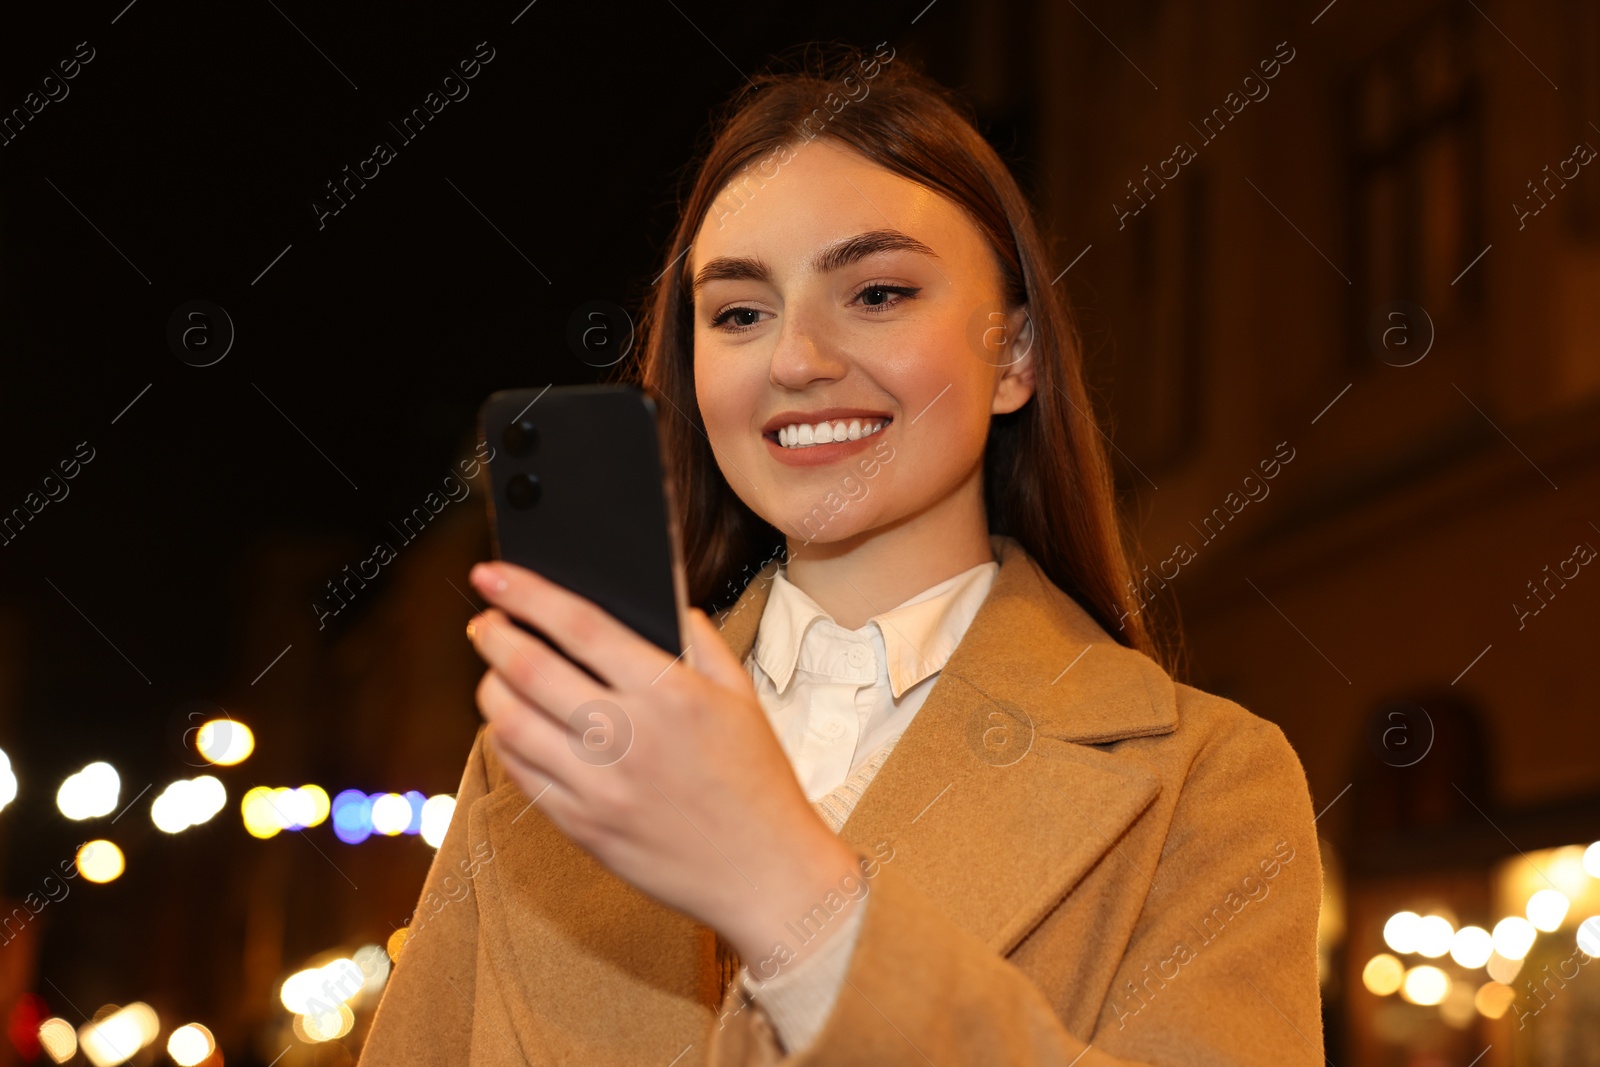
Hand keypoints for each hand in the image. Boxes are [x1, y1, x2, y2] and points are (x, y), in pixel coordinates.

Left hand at [465, 561, 863, 966]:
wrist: (766, 874)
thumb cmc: (757, 783)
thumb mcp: (742, 698)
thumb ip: (700, 641)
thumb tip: (661, 600)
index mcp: (670, 693)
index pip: (579, 625)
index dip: (526, 593)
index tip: (494, 574)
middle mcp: (630, 736)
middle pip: (530, 670)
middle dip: (494, 636)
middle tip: (485, 621)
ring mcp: (601, 787)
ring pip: (512, 724)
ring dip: (489, 689)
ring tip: (493, 673)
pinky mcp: (584, 829)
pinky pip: (521, 777)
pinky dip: (504, 743)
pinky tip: (510, 727)